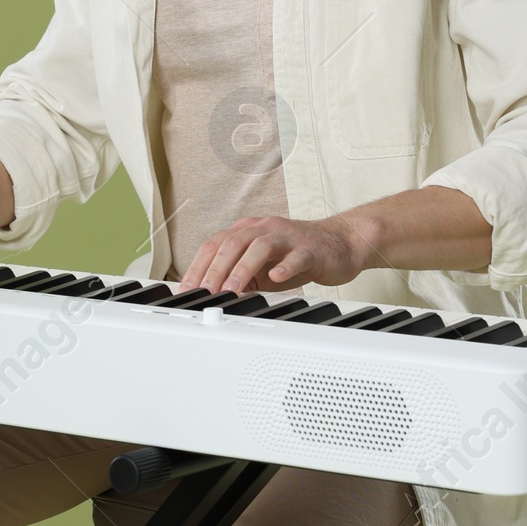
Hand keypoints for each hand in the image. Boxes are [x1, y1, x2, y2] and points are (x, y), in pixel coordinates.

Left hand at [179, 213, 369, 295]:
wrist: (339, 245)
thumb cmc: (296, 256)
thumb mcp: (260, 267)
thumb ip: (237, 276)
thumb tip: (212, 297)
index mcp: (248, 231)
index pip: (214, 244)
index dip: (198, 266)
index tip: (187, 289)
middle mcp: (265, 229)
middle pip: (232, 243)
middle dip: (215, 270)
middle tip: (205, 293)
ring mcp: (287, 237)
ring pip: (259, 246)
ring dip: (241, 269)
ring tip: (231, 289)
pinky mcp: (310, 249)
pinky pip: (296, 256)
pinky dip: (284, 267)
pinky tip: (275, 279)